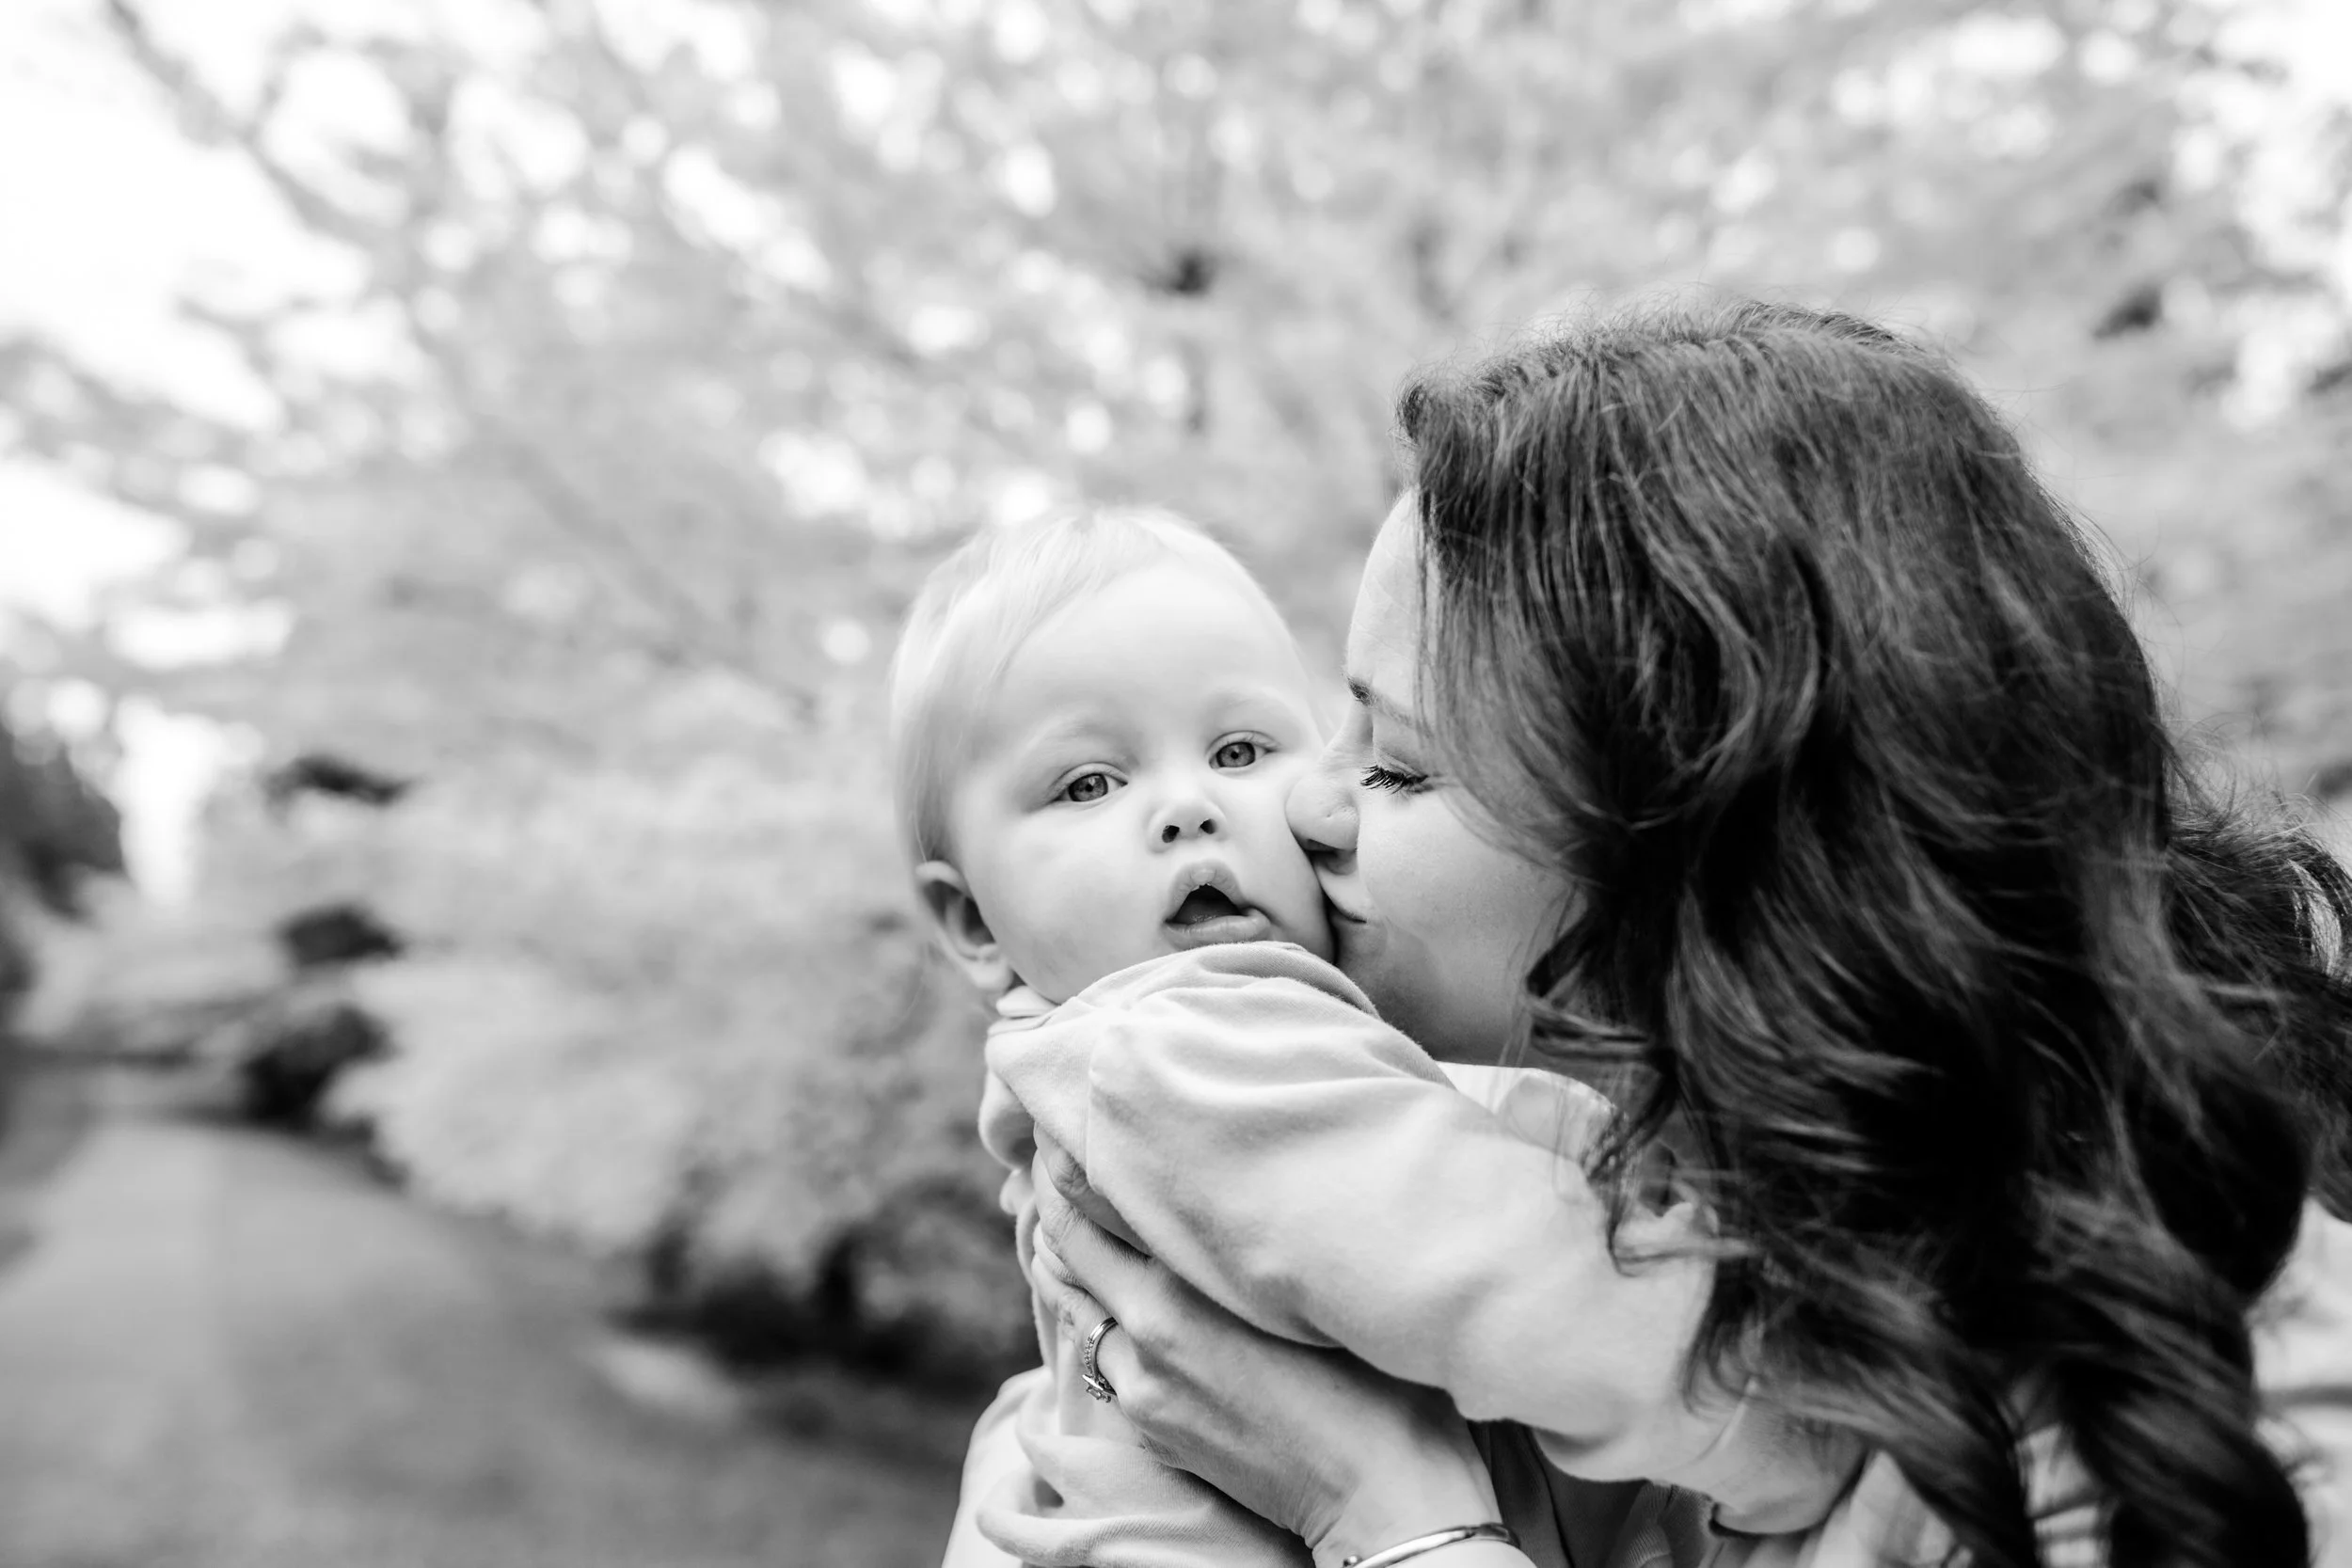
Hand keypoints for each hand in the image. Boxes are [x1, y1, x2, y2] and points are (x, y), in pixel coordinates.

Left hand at [1029, 1139, 1501, 1567]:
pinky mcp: (1149, 1421)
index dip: (1074, 1153)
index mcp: (1186, 1284)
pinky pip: (1093, 1346)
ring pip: (1070, 1296)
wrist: (1380, 1494)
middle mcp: (1148, 1329)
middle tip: (1055, 1150)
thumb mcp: (1309, 1283)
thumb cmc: (1377, 1373)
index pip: (1096, 1199)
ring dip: (1063, 1250)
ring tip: (1067, 1207)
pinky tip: (1100, 1285)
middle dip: (1056, 1193)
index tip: (1069, 1117)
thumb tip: (1216, 1178)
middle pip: (1067, 1240)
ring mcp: (1141, 1381)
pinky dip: (1085, 1305)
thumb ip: (1247, 1235)